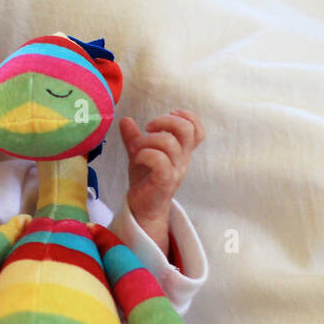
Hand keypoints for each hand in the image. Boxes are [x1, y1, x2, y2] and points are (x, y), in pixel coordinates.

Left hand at [119, 108, 204, 244]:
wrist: (142, 208)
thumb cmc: (145, 179)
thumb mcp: (139, 153)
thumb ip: (134, 137)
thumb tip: (125, 119)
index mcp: (181, 151)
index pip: (198, 131)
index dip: (188, 117)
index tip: (169, 114)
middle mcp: (182, 160)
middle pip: (187, 131)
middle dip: (165, 121)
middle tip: (148, 127)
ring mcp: (175, 171)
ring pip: (169, 143)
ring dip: (147, 140)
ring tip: (136, 148)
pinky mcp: (165, 182)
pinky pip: (160, 161)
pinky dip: (145, 154)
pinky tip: (137, 158)